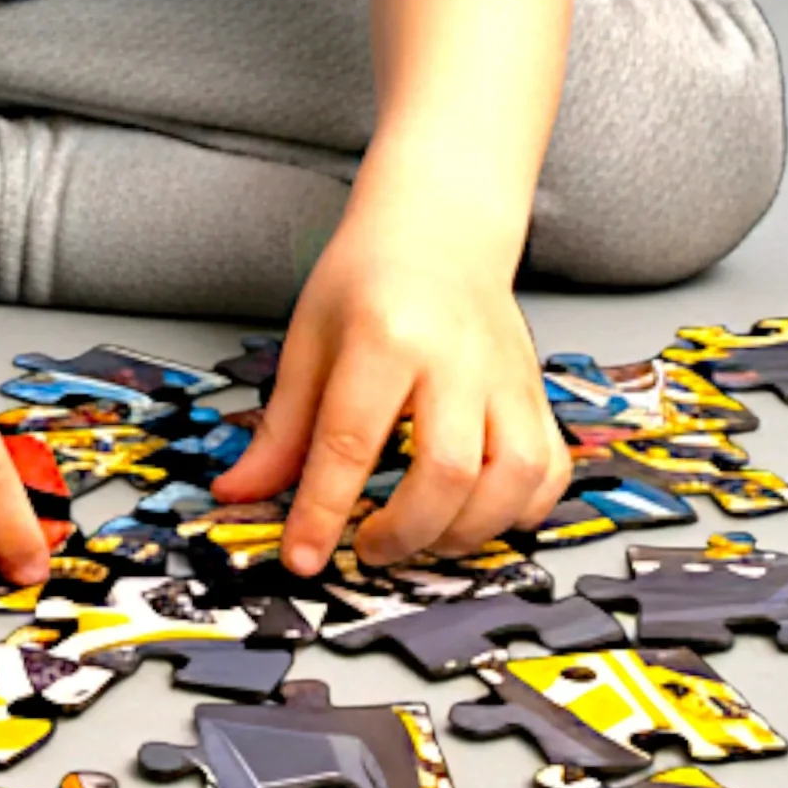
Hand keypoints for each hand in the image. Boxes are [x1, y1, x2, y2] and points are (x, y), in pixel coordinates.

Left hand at [211, 214, 569, 570]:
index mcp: (385, 335)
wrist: (438, 229)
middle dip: (404, 532)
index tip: (303, 559)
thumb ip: (280, 429)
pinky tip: (477, 514)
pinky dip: (519, 510)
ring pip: (512, 477)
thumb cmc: (368, 279)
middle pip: (447, 471)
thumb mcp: (308, 341)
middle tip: (368, 548)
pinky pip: (548, 469)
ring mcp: (506, 375)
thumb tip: (239, 494)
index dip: (322, 512)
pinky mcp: (537, 392)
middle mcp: (456, 357)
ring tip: (422, 537)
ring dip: (466, 531)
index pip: (350, 440)